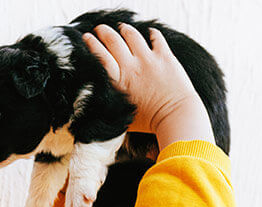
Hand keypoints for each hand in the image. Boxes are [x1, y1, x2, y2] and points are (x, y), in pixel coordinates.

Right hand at [83, 24, 210, 144]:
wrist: (175, 117)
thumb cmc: (148, 123)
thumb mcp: (121, 116)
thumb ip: (110, 106)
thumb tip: (97, 105)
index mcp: (117, 81)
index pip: (99, 56)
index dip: (91, 44)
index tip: (86, 38)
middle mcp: (130, 67)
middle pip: (112, 40)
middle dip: (104, 32)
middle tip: (100, 30)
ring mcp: (148, 59)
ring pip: (131, 35)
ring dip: (124, 29)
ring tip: (122, 28)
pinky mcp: (165, 57)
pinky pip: (156, 37)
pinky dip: (151, 33)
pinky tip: (149, 33)